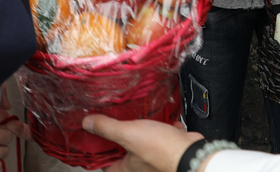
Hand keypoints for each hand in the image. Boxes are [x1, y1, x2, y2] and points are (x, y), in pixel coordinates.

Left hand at [83, 115, 202, 171]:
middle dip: (121, 134)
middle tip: (115, 119)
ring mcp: (154, 161)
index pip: (103, 162)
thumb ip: (106, 128)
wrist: (192, 153)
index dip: (97, 147)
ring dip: (141, 130)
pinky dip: (161, 128)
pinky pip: (161, 138)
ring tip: (135, 114)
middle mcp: (139, 169)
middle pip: (122, 151)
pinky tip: (159, 116)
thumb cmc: (161, 150)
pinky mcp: (168, 151)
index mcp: (124, 171)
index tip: (94, 132)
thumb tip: (87, 123)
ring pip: (142, 144)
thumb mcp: (128, 134)